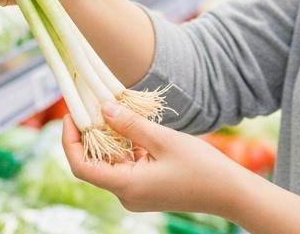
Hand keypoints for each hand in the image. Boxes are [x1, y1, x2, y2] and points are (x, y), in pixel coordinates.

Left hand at [62, 103, 249, 218]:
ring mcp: (136, 193)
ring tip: (113, 109)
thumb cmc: (202, 168)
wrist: (230, 193)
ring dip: (109, 138)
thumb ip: (130, 125)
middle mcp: (126, 194)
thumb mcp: (164, 140)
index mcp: (127, 186)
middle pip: (94, 164)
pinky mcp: (146, 188)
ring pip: (110, 163)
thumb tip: (103, 108)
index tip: (72, 115)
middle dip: (90, 134)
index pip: (81, 167)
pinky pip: (126, 166)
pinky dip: (125, 146)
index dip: (70, 141)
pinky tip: (132, 126)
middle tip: (92, 104)